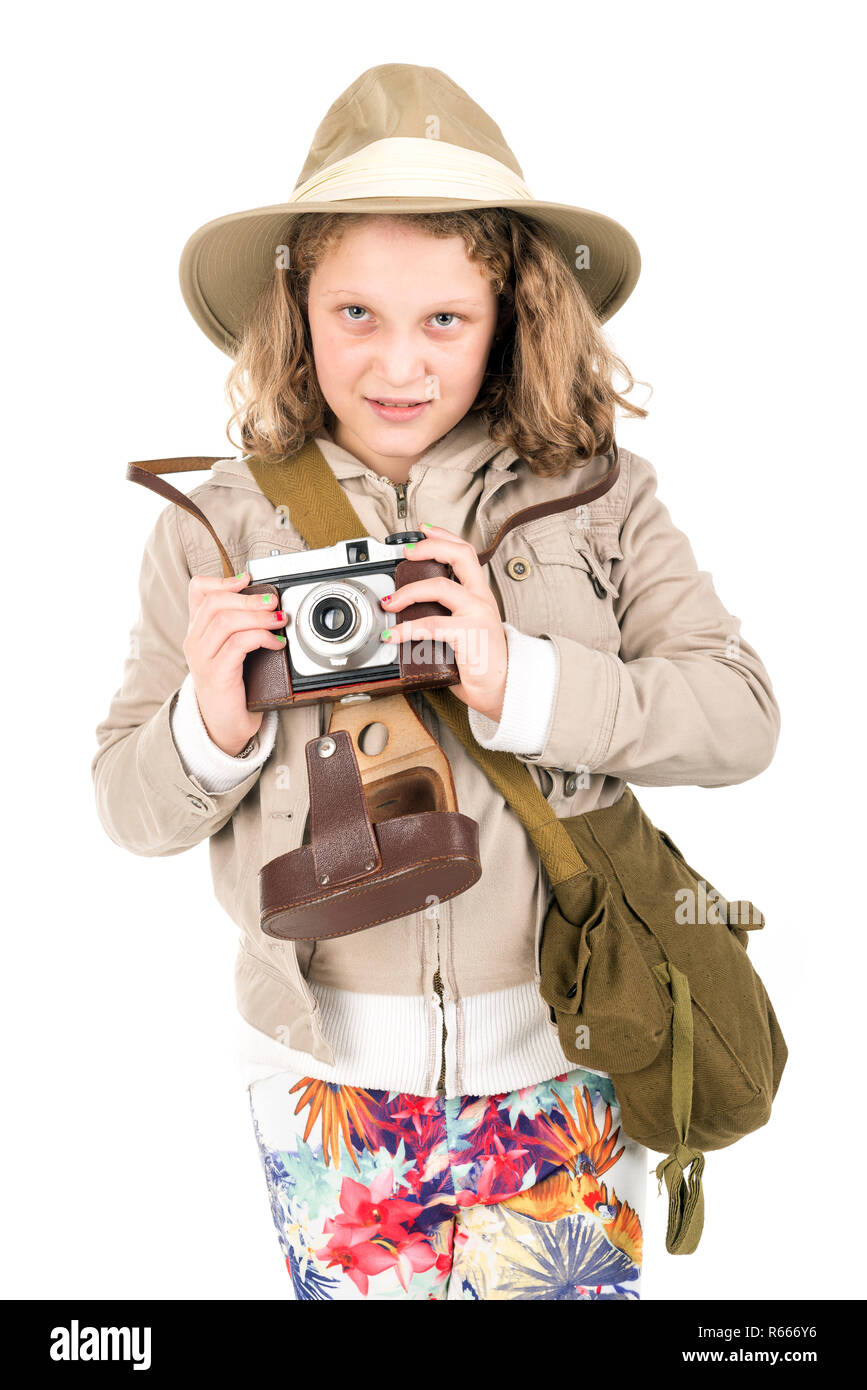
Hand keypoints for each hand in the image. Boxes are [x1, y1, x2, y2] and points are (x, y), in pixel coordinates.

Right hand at [182, 571, 287, 755]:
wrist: (223, 726)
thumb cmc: (232, 688)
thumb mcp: (233, 651)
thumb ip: (241, 628)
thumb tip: (266, 603)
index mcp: (197, 631)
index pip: (198, 591)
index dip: (223, 580)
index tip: (248, 581)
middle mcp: (194, 641)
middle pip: (216, 602)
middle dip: (249, 598)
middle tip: (274, 602)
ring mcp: (202, 657)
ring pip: (227, 621)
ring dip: (258, 617)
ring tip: (279, 621)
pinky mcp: (217, 673)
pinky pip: (238, 644)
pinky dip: (262, 637)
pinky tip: (276, 643)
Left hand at [379, 524, 507, 721]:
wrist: (504, 688)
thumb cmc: (482, 663)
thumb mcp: (465, 631)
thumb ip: (445, 618)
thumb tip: (409, 616)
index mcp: (480, 596)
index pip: (466, 553)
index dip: (444, 536)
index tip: (424, 529)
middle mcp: (481, 600)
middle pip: (460, 555)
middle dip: (429, 547)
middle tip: (406, 552)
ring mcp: (477, 614)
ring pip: (440, 587)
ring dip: (408, 592)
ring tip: (389, 601)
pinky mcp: (470, 634)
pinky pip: (431, 625)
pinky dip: (406, 629)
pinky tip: (392, 635)